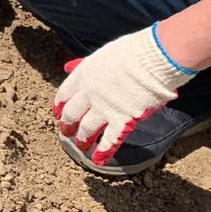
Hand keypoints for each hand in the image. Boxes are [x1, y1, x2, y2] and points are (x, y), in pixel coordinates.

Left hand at [53, 25, 195, 164]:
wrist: (153, 58)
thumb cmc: (133, 51)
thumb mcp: (103, 54)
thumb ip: (87, 65)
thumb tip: (68, 67)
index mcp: (84, 74)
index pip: (65, 92)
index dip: (60, 104)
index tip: (57, 112)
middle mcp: (89, 93)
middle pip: (73, 113)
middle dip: (68, 124)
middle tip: (65, 132)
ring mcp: (105, 108)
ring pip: (88, 128)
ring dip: (83, 139)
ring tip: (80, 147)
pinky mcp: (123, 120)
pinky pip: (111, 139)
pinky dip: (104, 151)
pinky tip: (97, 160)